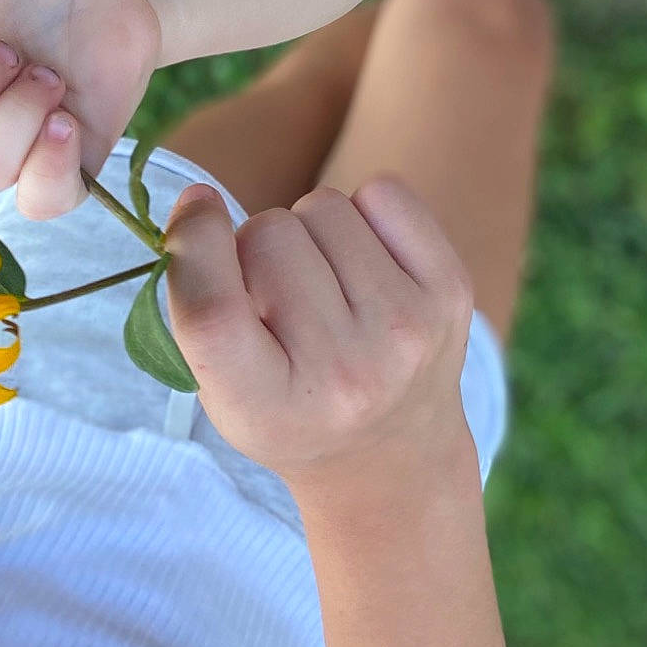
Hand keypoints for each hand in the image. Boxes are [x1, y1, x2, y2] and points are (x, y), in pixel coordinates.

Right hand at [164, 177, 474, 496]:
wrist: (393, 455)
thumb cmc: (288, 405)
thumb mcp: (223, 391)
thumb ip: (199, 306)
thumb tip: (199, 201)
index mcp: (267, 409)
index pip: (213, 311)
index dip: (194, 242)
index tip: (195, 208)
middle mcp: (343, 373)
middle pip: (268, 234)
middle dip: (258, 245)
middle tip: (278, 292)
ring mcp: (405, 331)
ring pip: (323, 206)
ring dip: (311, 230)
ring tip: (325, 283)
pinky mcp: (452, 291)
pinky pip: (383, 192)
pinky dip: (366, 211)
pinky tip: (366, 262)